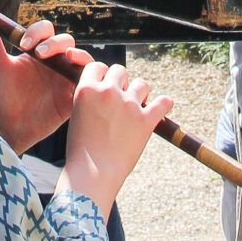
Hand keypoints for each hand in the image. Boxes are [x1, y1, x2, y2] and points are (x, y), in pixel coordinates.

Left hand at [0, 18, 82, 155]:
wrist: (8, 127)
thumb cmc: (2, 95)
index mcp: (38, 51)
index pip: (46, 31)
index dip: (38, 32)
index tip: (24, 43)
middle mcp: (54, 62)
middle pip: (66, 42)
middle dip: (56, 43)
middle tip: (41, 54)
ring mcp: (65, 79)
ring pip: (82, 60)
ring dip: (80, 56)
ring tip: (69, 59)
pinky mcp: (73, 98)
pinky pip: (88, 85)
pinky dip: (90, 79)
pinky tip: (83, 80)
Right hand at [59, 61, 173, 215]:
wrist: (93, 174)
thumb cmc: (82, 150)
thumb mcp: (77, 115)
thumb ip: (91, 98)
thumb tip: (107, 88)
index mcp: (87, 89)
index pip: (98, 66)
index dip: (102, 76)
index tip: (105, 86)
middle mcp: (108, 91)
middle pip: (120, 71)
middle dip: (121, 83)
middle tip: (120, 99)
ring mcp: (128, 104)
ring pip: (141, 84)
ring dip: (139, 94)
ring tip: (136, 108)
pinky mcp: (145, 119)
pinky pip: (163, 102)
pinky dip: (164, 104)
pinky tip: (162, 107)